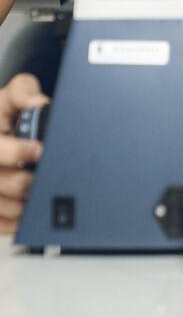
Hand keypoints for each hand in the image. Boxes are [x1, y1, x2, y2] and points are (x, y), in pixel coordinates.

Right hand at [0, 74, 49, 232]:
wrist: (2, 133)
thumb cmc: (4, 116)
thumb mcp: (9, 98)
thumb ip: (23, 92)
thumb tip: (38, 104)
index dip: (16, 150)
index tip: (39, 149)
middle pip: (0, 182)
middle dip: (24, 182)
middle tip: (45, 178)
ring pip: (2, 206)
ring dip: (25, 205)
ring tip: (44, 194)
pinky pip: (2, 223)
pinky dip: (18, 221)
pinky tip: (33, 211)